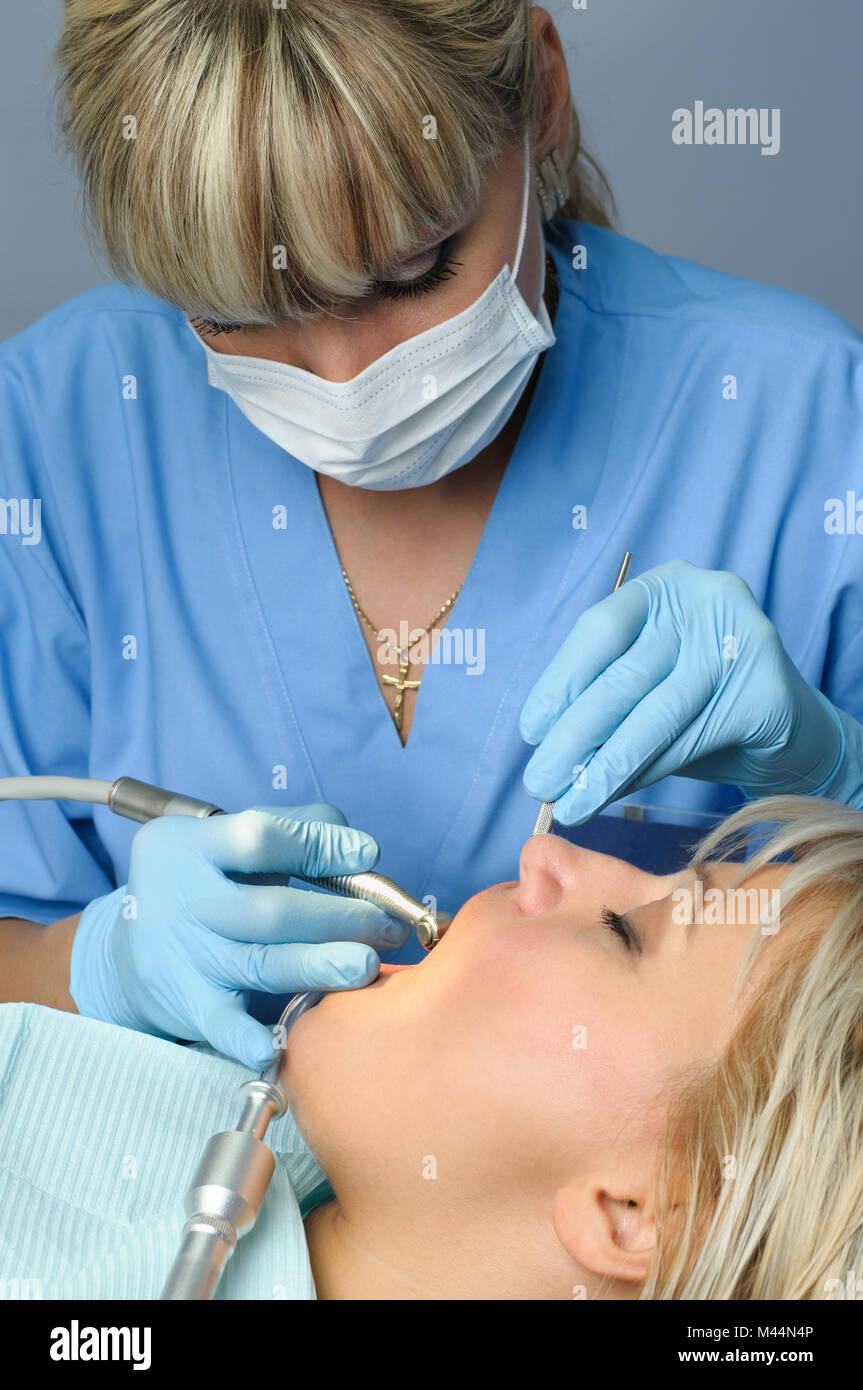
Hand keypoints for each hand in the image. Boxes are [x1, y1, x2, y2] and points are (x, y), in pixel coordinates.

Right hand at [70, 803, 404, 1068]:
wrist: (128, 951)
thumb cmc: (206, 886)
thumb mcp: (229, 843)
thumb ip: (295, 829)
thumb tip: (360, 850)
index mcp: (190, 845)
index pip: (259, 837)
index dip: (319, 846)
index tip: (368, 855)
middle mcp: (181, 898)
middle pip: (268, 910)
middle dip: (338, 918)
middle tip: (385, 926)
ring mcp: (183, 955)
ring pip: (260, 963)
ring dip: (321, 966)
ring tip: (367, 965)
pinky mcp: (185, 1004)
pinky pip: (221, 1025)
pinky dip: (248, 1038)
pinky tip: (277, 1044)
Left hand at [520, 559, 862, 823]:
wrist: (788, 733)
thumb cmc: (700, 704)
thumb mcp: (645, 687)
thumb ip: (603, 703)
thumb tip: (545, 747)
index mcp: (666, 586)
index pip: (599, 629)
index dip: (560, 681)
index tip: (531, 730)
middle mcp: (706, 599)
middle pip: (624, 675)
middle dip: (574, 736)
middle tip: (539, 782)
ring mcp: (742, 640)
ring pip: (654, 714)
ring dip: (604, 768)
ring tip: (569, 803)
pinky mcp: (765, 691)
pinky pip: (689, 740)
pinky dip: (646, 773)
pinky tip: (614, 796)